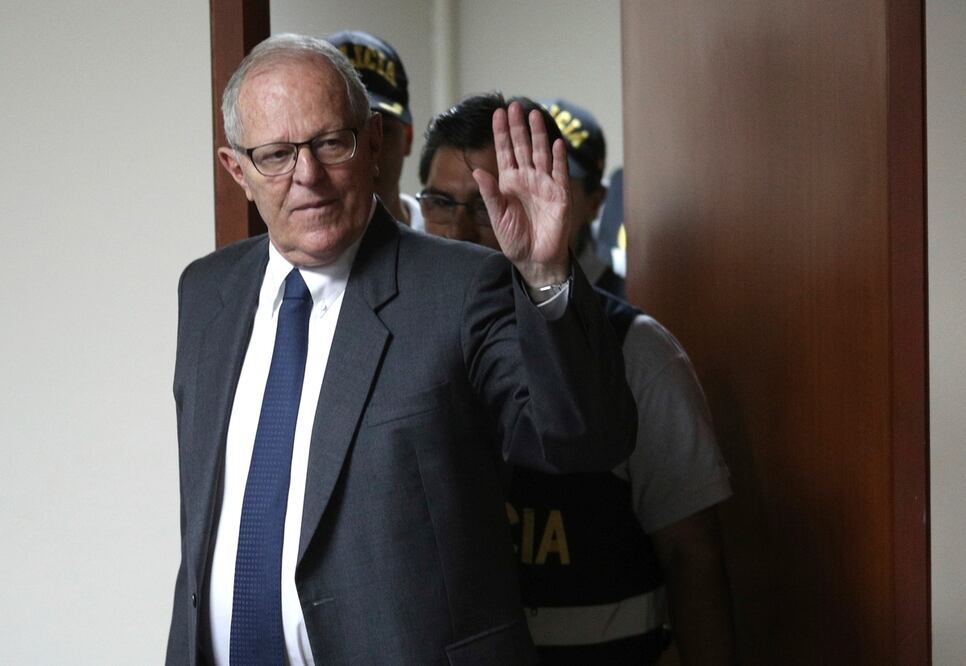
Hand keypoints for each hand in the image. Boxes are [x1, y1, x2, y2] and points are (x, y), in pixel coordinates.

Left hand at [472, 101, 571, 286]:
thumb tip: (477, 171)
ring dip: (538, 135)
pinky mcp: (560, 194)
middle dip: (518, 126)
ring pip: (541, 153)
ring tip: (534, 115)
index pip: (505, 152)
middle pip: (523, 146)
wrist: (536, 258)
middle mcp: (527, 178)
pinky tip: (556, 143)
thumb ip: (490, 194)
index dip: (501, 133)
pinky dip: (558, 158)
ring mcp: (544, 184)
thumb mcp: (498, 216)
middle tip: (515, 105)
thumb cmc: (515, 239)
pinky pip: (559, 172)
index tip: (498, 113)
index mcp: (509, 182)